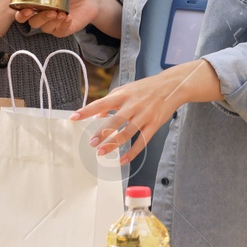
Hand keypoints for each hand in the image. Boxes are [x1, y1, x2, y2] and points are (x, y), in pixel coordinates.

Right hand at [16, 0, 106, 36]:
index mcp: (36, 6)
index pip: (22, 13)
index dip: (21, 14)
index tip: (28, 10)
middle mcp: (41, 17)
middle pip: (32, 23)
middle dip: (39, 18)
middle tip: (49, 12)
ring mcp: (51, 25)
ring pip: (45, 28)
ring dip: (52, 21)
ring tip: (61, 13)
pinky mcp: (62, 30)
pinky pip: (59, 32)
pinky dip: (63, 25)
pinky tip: (68, 18)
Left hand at [73, 59, 221, 164]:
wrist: (172, 86)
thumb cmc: (146, 88)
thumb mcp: (127, 90)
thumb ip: (111, 102)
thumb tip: (96, 116)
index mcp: (123, 95)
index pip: (101, 103)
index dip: (87, 111)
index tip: (74, 117)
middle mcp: (133, 105)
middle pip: (115, 121)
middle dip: (102, 132)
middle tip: (91, 143)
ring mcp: (144, 116)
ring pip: (127, 133)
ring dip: (113, 144)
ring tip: (102, 152)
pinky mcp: (154, 125)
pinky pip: (142, 141)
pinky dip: (132, 152)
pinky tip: (123, 160)